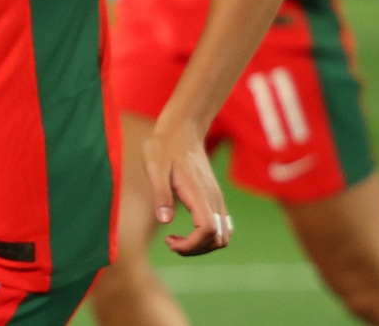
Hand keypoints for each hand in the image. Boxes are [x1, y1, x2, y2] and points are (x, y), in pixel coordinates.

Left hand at [142, 124, 231, 255]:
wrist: (183, 129)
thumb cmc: (164, 146)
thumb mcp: (154, 167)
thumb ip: (161, 194)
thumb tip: (165, 221)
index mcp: (198, 193)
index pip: (207, 230)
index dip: (191, 244)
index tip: (169, 241)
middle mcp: (213, 199)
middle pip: (218, 239)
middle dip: (195, 249)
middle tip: (170, 242)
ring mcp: (217, 199)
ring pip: (223, 235)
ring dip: (202, 245)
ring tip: (177, 239)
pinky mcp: (216, 198)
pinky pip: (222, 226)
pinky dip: (208, 237)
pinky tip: (188, 230)